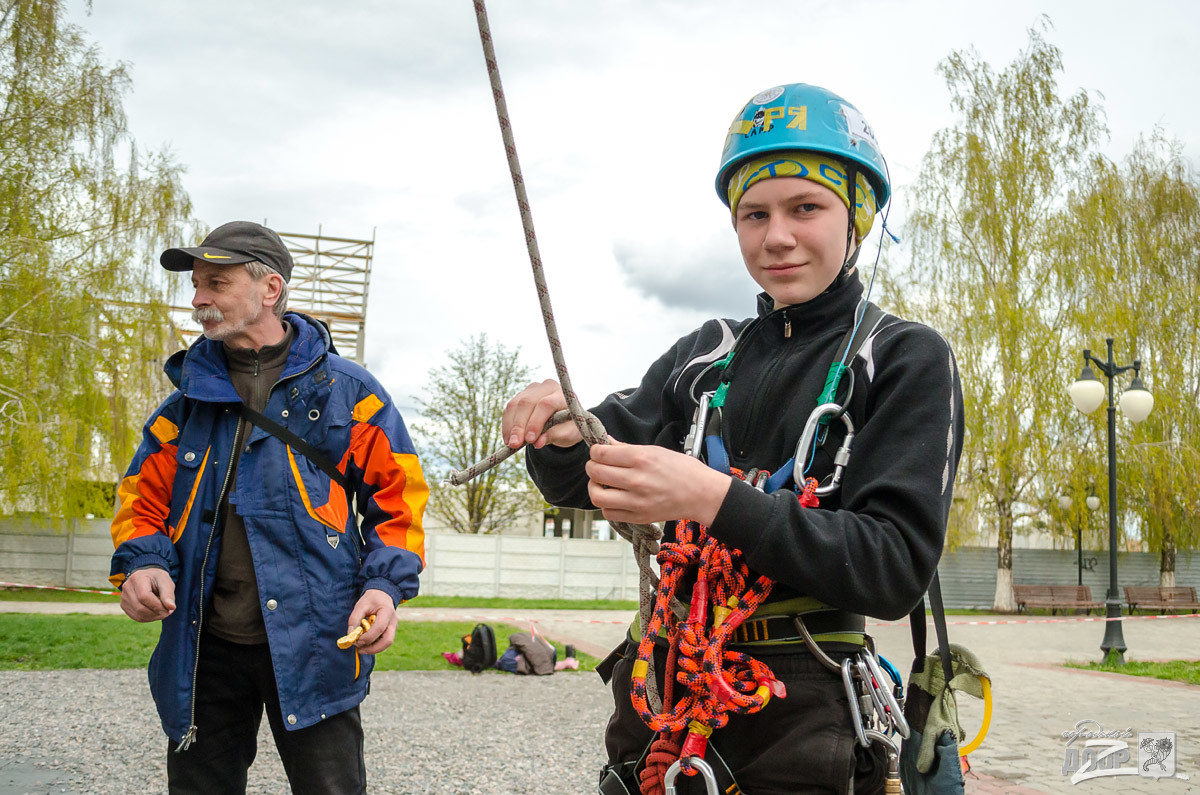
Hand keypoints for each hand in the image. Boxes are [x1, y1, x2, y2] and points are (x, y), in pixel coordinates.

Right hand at [120, 567, 175, 622]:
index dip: (157, 606)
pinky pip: (136, 617)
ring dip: (153, 617)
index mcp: (137, 578)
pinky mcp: (124, 605)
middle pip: (140, 607)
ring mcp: (124, 597)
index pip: (144, 597)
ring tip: (163, 612)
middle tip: (168, 612)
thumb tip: (171, 607)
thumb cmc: (158, 579)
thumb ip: (168, 595)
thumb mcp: (166, 582)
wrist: (148, 578)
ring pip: (138, 614)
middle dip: (156, 613)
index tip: (169, 609)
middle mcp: (127, 588)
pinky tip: (156, 613)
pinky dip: (148, 618)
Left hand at [348, 588, 396, 654]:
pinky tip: (365, 644)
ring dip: (374, 649)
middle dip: (373, 648)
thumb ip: (354, 618)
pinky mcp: (390, 631)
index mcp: (387, 612)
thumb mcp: (361, 605)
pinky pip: (384, 642)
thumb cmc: (371, 599)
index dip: (367, 637)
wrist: (382, 594)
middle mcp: (393, 621)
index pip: (379, 628)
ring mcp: (394, 627)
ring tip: (361, 649)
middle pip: (388, 640)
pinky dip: (375, 646)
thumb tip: (350, 634)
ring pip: (387, 643)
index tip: (355, 639)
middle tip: (359, 649)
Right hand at [502, 379, 581, 449]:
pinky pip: (510, 408)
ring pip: (515, 404)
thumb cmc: (569, 426)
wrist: (565, 418)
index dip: (536, 422)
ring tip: (511, 443)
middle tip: (515, 444)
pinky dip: (507, 424)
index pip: (545, 404)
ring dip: (511, 426)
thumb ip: (555, 436)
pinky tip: (508, 438)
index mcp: (562, 395)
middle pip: (527, 403)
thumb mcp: (568, 434)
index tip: (529, 440)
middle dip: (519, 425)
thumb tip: (537, 443)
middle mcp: (546, 387)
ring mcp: (532, 389)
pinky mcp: (521, 395)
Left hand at [585, 440, 731, 525]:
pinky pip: (608, 513)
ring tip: (602, 483)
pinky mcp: (638, 517)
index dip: (595, 451)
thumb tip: (605, 443)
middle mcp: (636, 480)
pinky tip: (614, 497)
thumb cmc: (683, 470)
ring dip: (594, 487)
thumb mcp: (655, 450)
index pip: (601, 453)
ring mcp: (636, 501)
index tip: (598, 452)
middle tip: (597, 465)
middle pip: (595, 472)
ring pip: (597, 495)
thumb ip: (626, 448)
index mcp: (641, 458)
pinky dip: (607, 505)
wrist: (702, 494)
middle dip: (592, 466)